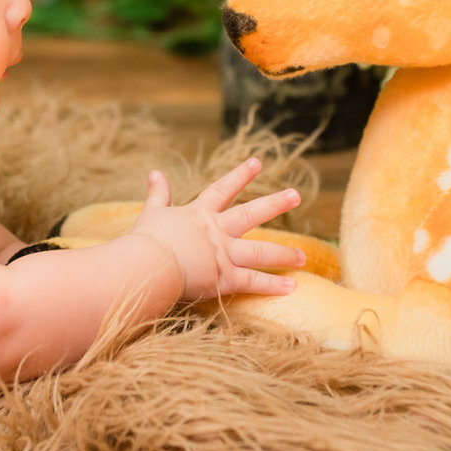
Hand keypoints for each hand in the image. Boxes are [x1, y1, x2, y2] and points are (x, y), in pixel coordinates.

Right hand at [129, 158, 304, 300]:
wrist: (149, 264)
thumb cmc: (147, 240)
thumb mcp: (152, 212)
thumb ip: (157, 194)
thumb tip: (154, 172)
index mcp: (199, 214)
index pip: (223, 189)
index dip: (241, 175)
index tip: (258, 162)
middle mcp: (217, 231)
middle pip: (251, 214)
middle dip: (275, 204)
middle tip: (296, 195)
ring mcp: (224, 254)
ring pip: (260, 251)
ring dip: (284, 254)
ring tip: (303, 257)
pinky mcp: (225, 278)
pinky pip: (253, 281)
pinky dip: (272, 285)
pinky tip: (292, 287)